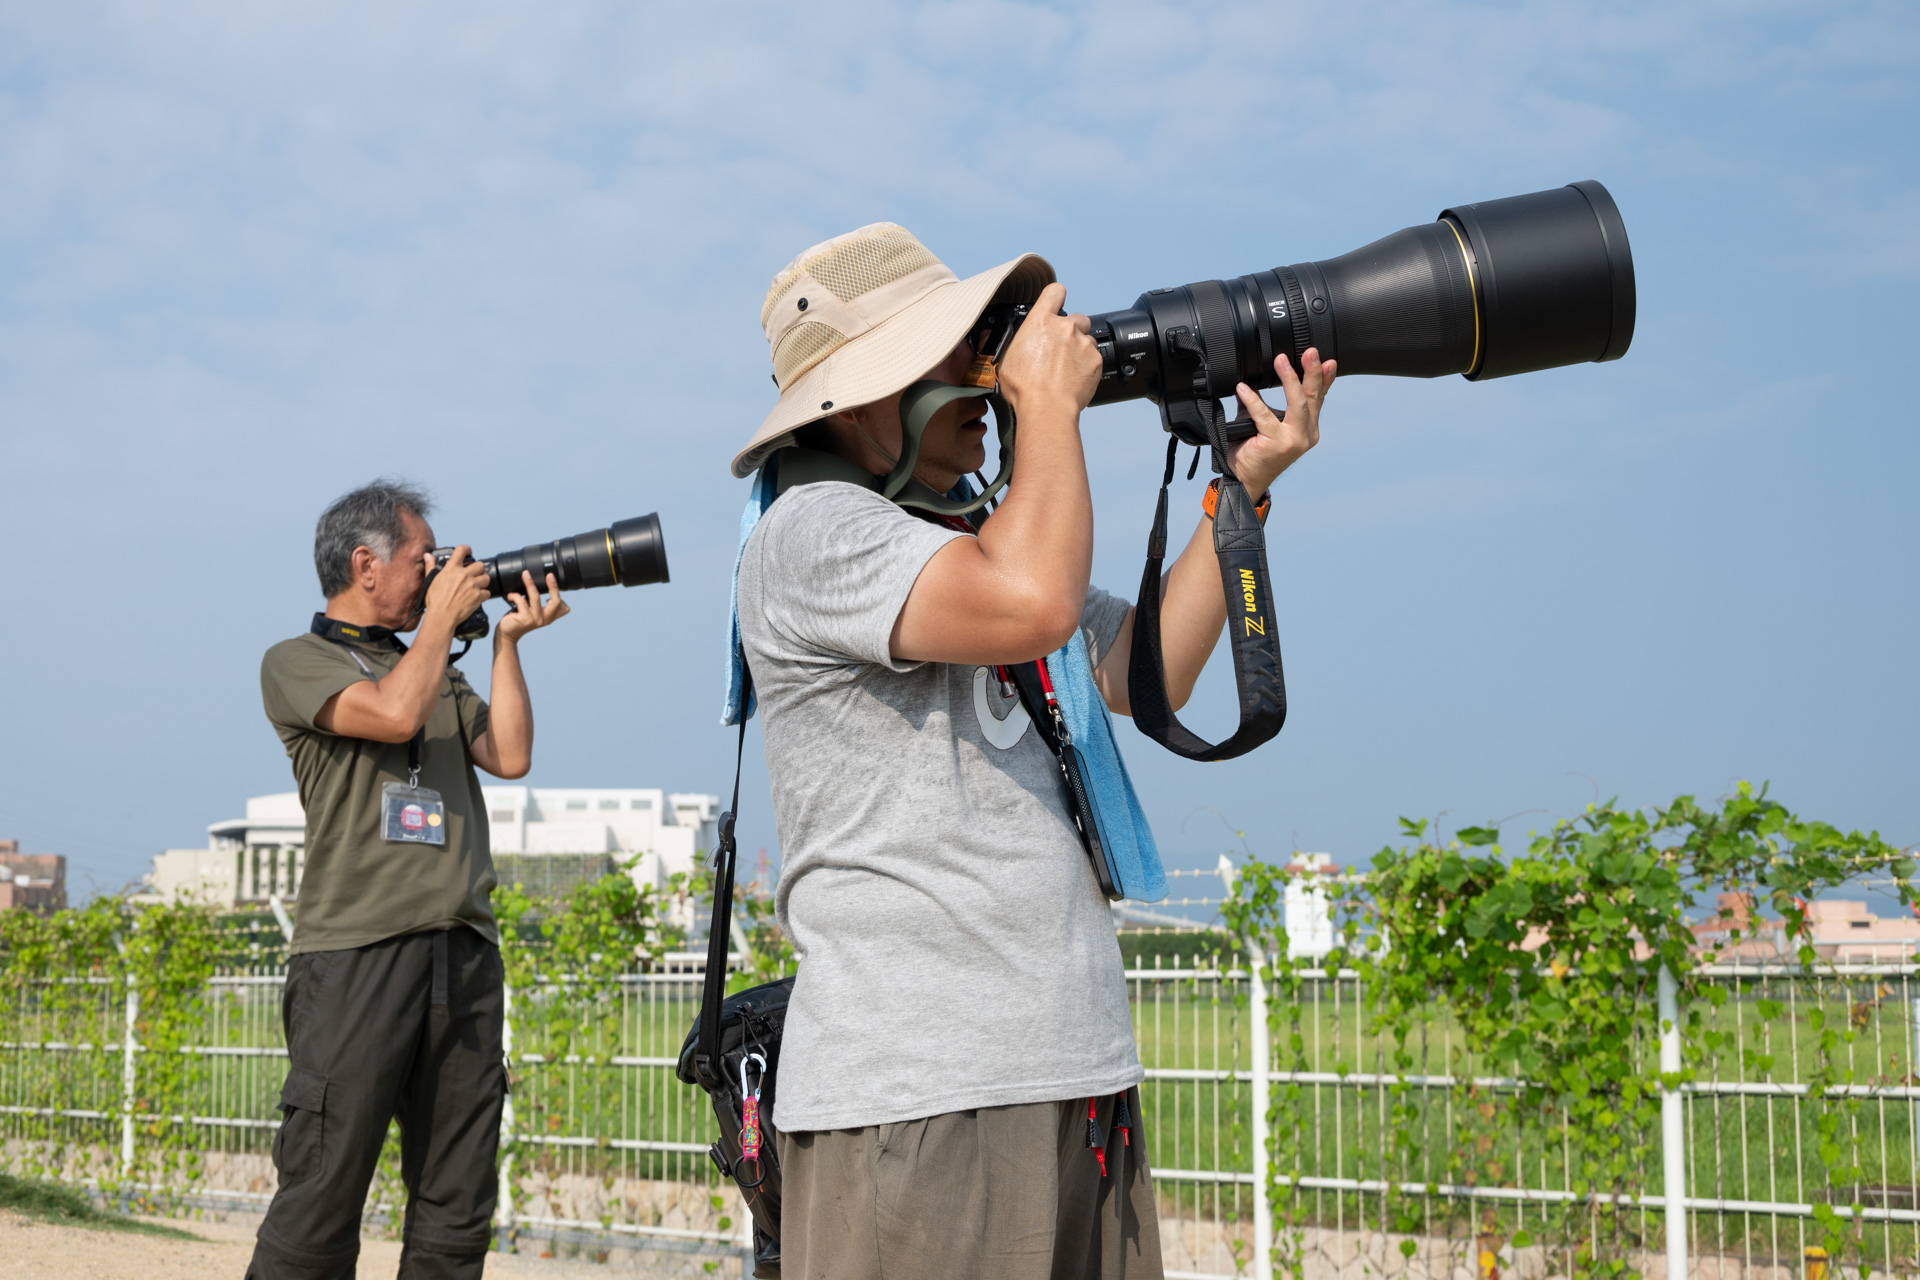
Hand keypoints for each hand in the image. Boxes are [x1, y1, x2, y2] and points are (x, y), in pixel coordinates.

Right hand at [421, 546, 489, 627]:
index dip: (467, 549)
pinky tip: (477, 597)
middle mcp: (463, 575)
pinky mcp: (478, 596)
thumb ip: (430, 567)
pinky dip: (483, 595)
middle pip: (480, 565)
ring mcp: (472, 586)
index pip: (461, 550)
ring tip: (476, 587)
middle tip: (474, 575)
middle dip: (478, 570)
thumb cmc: (434, 600)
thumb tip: (428, 556)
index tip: (469, 552)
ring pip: (486, 578)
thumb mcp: (430, 581)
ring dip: (482, 582)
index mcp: (451, 569)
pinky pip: (487, 592)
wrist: (441, 617)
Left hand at [496, 570, 569, 642]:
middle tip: (549, 575)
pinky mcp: (525, 619)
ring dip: (530, 583)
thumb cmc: (518, 619)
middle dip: (553, 587)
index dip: (561, 596)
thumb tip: (534, 583)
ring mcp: (535, 620)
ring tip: (525, 575)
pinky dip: (515, 595)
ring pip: (536, 597)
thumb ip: (536, 601)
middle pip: (556, 602)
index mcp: (549, 617)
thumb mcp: (531, 611)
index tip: (553, 582)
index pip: (564, 608)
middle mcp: (545, 620)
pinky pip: (521, 601)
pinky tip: (510, 596)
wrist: (507, 634)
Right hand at [996, 282, 1101, 415]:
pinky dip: (1087, 365)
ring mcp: (1083, 343)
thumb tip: (1007, 339)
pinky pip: (1094, 357)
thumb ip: (1015, 342)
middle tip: (1060, 350)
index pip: (1055, 292)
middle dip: (1071, 331)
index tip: (1055, 305)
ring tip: (1066, 369)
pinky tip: (1074, 378)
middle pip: (1076, 318)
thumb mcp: (1005, 359)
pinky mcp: (1096, 360)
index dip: (1056, 297)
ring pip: (1087, 339)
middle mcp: (1065, 327)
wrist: (1047, 409)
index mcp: (1041, 321)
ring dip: (1079, 349)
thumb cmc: (1024, 388)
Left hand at [1225, 348, 1336, 497]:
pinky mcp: (1277, 444)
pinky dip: (1253, 400)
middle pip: (1313, 398)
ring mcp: (1294, 441)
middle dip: (1313, 373)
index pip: (1318, 399)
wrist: (1244, 481)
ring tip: (1282, 360)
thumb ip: (1264, 404)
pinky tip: (1244, 388)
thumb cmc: (1254, 453)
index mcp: (1307, 429)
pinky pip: (1264, 416)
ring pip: (1297, 404)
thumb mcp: (1264, 423)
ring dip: (1290, 379)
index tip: (1327, 361)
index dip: (1324, 379)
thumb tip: (1254, 378)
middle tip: (1311, 352)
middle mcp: (1305, 435)